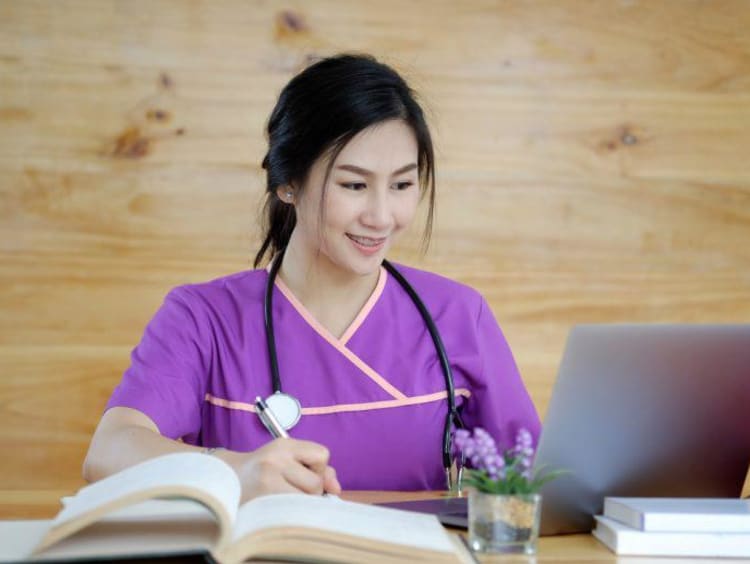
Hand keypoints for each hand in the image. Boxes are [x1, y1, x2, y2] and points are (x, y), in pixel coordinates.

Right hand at [220, 439, 341, 501]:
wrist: (224, 480)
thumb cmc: (263, 471)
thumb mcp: (288, 460)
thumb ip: (318, 469)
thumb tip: (336, 489)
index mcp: (284, 445)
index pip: (322, 455)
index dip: (318, 468)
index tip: (304, 473)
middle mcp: (276, 459)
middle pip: (316, 482)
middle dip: (311, 490)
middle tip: (291, 489)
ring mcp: (268, 480)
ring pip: (307, 499)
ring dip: (301, 502)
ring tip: (284, 497)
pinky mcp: (263, 500)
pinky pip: (294, 511)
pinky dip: (292, 512)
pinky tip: (279, 506)